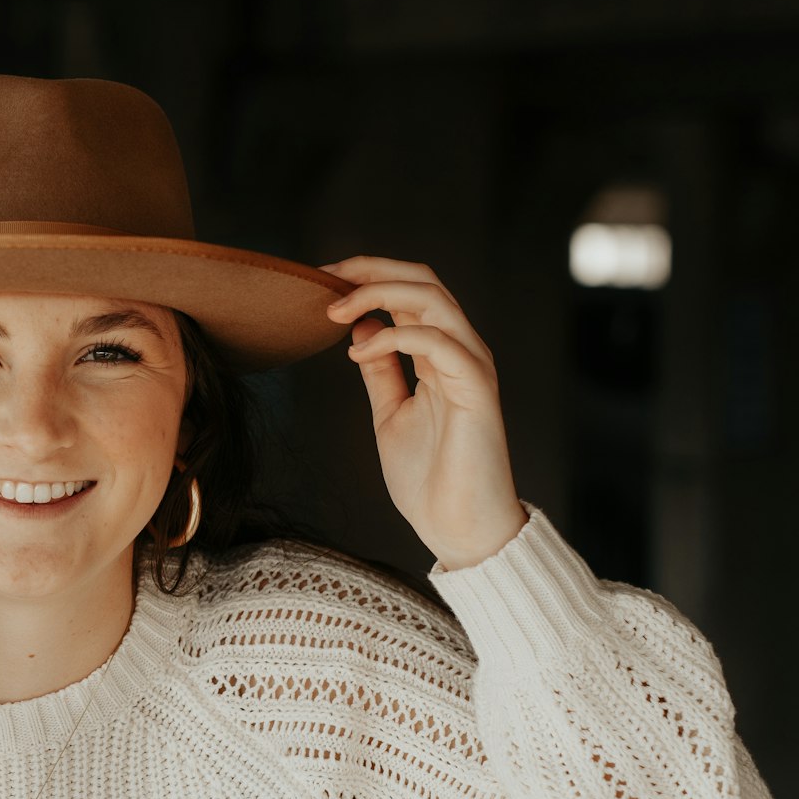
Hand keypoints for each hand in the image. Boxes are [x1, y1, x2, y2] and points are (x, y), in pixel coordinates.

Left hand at [318, 256, 528, 570]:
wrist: (459, 529)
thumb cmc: (430, 479)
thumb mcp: (390, 414)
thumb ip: (381, 371)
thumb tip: (360, 327)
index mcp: (441, 354)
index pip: (410, 292)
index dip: (367, 275)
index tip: (320, 279)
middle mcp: (461, 351)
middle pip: (424, 280)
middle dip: (370, 269)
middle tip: (324, 278)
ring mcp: (472, 367)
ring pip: (434, 299)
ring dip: (379, 293)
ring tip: (334, 311)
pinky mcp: (477, 389)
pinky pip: (439, 342)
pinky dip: (395, 336)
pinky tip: (358, 353)